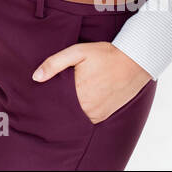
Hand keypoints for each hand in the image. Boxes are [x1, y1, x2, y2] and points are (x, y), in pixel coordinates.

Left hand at [31, 41, 151, 124]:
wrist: (135, 62)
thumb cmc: (105, 55)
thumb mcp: (78, 52)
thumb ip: (55, 63)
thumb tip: (36, 77)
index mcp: (77, 92)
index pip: (53, 103)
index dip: (45, 101)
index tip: (36, 99)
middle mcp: (86, 107)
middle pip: (62, 112)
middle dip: (55, 106)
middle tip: (46, 101)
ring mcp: (96, 114)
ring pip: (74, 118)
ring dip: (67, 111)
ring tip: (61, 102)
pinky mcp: (103, 116)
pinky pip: (85, 119)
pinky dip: (79, 114)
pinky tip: (75, 105)